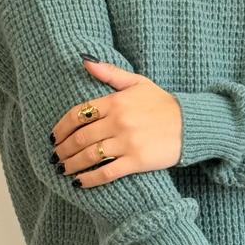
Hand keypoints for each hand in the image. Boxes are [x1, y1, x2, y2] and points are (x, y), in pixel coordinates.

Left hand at [50, 58, 182, 187]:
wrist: (191, 124)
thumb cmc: (162, 103)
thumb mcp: (137, 83)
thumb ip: (110, 73)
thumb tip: (85, 61)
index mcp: (115, 102)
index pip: (78, 114)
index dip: (61, 128)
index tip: (53, 137)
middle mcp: (118, 122)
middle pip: (80, 138)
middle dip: (63, 150)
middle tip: (54, 157)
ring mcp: (127, 142)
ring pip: (89, 156)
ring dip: (71, 165)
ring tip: (62, 169)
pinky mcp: (137, 161)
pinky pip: (106, 172)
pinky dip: (90, 179)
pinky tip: (79, 183)